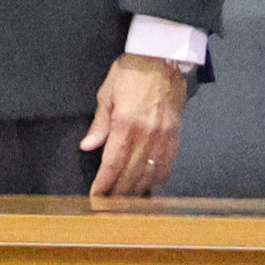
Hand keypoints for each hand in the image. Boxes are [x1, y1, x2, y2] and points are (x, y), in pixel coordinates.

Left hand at [83, 53, 191, 203]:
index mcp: (125, 123)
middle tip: (109, 206)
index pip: (112, 162)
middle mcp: (147, 133)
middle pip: (131, 172)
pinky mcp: (176, 134)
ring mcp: (164, 135)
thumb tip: (88, 146)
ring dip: (138, 189)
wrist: (162, 57)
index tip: (96, 195)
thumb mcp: (106, 94)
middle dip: (119, 192)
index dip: (104, 182)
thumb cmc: (131, 72)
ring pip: (151, 172)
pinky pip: (168, 163)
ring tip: (126, 203)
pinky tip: (150, 187)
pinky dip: (158, 178)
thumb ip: (99, 124)